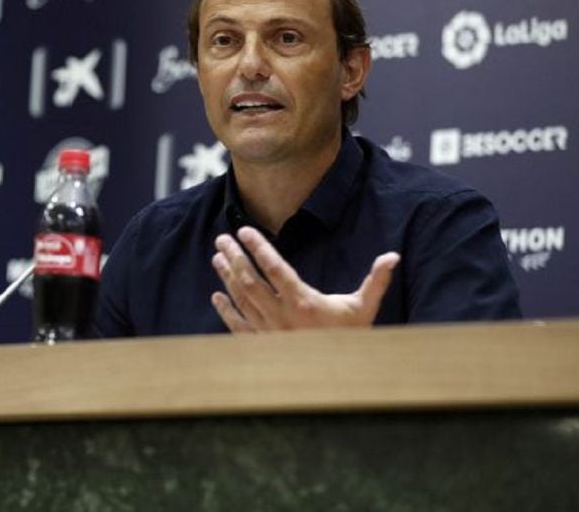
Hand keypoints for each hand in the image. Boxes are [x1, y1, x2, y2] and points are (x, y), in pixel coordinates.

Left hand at [211, 226, 399, 332]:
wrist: (338, 378)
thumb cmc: (350, 340)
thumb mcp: (364, 309)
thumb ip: (376, 281)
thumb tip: (393, 256)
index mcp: (303, 302)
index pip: (275, 267)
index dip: (258, 247)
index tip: (244, 230)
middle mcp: (281, 316)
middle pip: (250, 280)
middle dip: (234, 257)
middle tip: (221, 239)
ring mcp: (268, 331)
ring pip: (241, 299)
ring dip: (227, 277)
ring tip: (217, 257)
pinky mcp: (262, 345)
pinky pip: (239, 326)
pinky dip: (226, 311)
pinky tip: (216, 296)